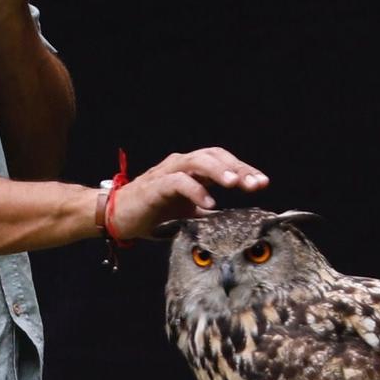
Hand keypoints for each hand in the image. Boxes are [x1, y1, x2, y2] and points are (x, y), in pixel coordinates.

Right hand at [108, 149, 269, 240]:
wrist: (117, 217)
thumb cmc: (152, 213)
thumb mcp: (187, 215)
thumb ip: (208, 215)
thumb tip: (232, 222)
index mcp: (192, 171)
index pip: (223, 162)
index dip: (244, 170)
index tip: (263, 183)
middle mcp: (181, 165)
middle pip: (214, 156)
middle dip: (237, 168)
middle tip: (256, 183)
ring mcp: (167, 173)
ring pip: (198, 161)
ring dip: (219, 170)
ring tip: (235, 183)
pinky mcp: (155, 186)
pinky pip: (178, 182)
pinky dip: (195, 190)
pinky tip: (209, 203)